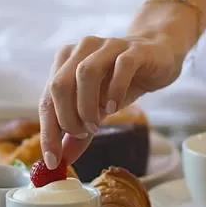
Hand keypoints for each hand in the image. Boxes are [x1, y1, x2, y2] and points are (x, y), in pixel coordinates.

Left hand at [38, 35, 183, 168]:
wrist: (158, 57)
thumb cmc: (123, 81)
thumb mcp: (98, 108)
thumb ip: (79, 131)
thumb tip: (63, 159)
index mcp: (66, 60)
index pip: (47, 99)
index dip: (48, 132)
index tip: (53, 160)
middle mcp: (82, 49)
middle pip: (60, 84)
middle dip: (67, 117)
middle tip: (81, 135)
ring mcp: (108, 46)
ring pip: (86, 72)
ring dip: (87, 106)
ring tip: (96, 124)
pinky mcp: (134, 50)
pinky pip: (121, 67)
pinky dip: (114, 91)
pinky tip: (114, 108)